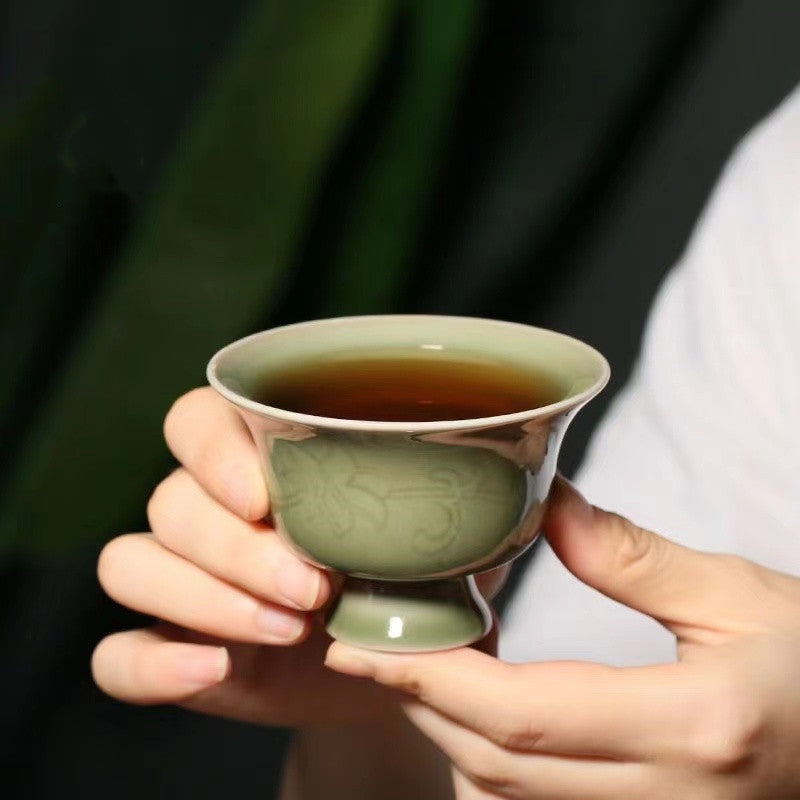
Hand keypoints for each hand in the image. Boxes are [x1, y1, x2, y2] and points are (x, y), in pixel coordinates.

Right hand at [91, 387, 506, 726]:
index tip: (268, 492)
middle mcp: (210, 513)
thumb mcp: (449, 536)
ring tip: (292, 626)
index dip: (214, 448)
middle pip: (169, 499)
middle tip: (313, 583)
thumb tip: (532, 451)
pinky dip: (152, 666)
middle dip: (235, 544)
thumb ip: (473, 490)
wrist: (392, 677)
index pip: (196, 420)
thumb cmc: (417, 587)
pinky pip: (116, 656)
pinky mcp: (174, 652)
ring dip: (204, 597)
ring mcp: (183, 584)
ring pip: (132, 564)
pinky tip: (213, 672)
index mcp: (260, 463)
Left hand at [326, 477, 799, 798]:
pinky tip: (476, 707)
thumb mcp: (740, 594)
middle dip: (419, 704)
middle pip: (498, 762)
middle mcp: (669, 797)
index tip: (366, 642)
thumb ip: (633, 557)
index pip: (521, 713)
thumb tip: (546, 510)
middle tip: (364, 645)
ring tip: (408, 665)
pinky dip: (490, 759)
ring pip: (511, 795)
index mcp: (693, 726)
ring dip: (447, 731)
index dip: (431, 677)